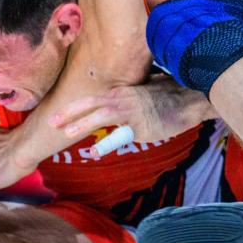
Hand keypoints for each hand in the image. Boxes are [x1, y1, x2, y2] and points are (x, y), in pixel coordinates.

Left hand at [49, 77, 210, 150]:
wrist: (192, 98)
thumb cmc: (170, 95)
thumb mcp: (143, 93)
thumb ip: (125, 101)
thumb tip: (113, 112)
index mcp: (121, 91)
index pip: (92, 99)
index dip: (74, 106)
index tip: (57, 115)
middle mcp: (123, 99)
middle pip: (91, 104)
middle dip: (69, 113)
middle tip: (51, 122)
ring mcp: (132, 112)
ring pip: (102, 116)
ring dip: (82, 123)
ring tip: (67, 133)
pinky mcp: (142, 125)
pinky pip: (121, 136)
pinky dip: (107, 143)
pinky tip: (95, 151)